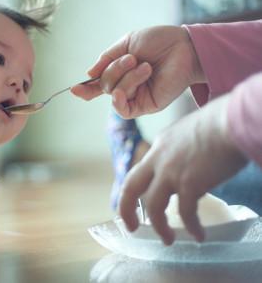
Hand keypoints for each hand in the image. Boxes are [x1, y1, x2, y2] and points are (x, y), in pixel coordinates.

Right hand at [71, 26, 204, 118]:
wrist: (183, 46)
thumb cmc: (159, 42)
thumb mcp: (127, 43)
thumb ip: (106, 58)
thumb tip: (89, 75)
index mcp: (121, 72)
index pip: (99, 84)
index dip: (86, 88)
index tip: (74, 89)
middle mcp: (127, 86)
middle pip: (105, 85)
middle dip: (114, 70)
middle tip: (132, 59)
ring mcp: (136, 97)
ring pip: (113, 93)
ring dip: (126, 78)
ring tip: (145, 66)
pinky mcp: (146, 106)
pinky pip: (123, 109)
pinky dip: (117, 101)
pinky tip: (119, 92)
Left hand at [118, 94, 246, 243]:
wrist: (234, 120)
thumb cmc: (222, 120)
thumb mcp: (189, 130)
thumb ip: (183, 148)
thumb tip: (192, 160)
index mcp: (159, 146)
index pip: (139, 171)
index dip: (135, 190)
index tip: (135, 203)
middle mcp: (159, 159)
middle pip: (130, 188)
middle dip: (126, 209)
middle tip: (131, 226)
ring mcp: (172, 172)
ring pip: (153, 206)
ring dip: (159, 226)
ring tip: (168, 239)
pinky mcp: (190, 183)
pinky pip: (186, 213)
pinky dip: (192, 227)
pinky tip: (199, 235)